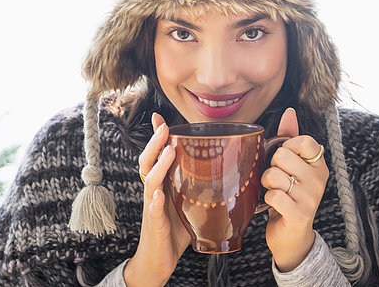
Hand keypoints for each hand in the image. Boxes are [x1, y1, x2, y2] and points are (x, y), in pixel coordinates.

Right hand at [124, 113, 190, 286]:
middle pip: (148, 162)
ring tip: (168, 152)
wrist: (160, 261)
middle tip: (164, 127)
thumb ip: (201, 189)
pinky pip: (152, 212)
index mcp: (162, 185)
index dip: (156, 137)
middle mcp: (154, 192)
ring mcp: (152, 208)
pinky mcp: (155, 226)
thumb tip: (230, 175)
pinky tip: (158, 196)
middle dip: (155, 143)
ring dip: (159, 166)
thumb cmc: (175, 231)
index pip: (156, 156)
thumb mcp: (189, 205)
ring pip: (150, 181)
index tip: (159, 117)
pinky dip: (155, 203)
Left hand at [261, 108, 328, 271]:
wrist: (291, 235)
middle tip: (276, 180)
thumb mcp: (291, 166)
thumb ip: (290, 138)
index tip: (283, 160)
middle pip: (282, 156)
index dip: (286, 146)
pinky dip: (266, 199)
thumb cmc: (289, 195)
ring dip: (266, 184)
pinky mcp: (300, 214)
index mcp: (318, 164)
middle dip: (270, 167)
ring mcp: (311, 197)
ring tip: (274, 192)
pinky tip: (274, 205)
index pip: (304, 140)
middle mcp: (319, 179)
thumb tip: (290, 112)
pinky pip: (273, 195)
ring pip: (274, 175)